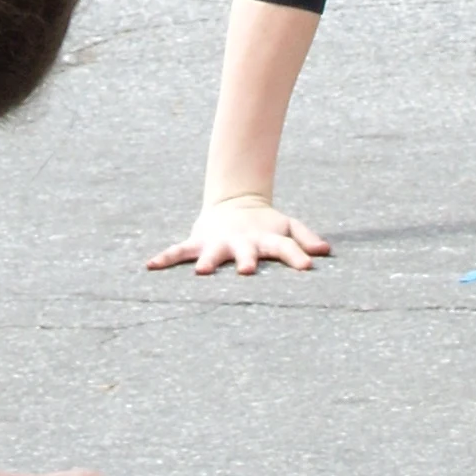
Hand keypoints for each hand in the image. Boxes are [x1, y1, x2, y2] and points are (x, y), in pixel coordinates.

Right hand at [147, 194, 331, 277]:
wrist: (235, 203)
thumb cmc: (266, 224)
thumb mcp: (287, 226)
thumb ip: (304, 238)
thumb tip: (325, 251)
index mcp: (267, 239)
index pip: (285, 247)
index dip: (297, 256)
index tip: (307, 267)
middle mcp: (243, 242)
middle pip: (247, 252)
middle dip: (247, 261)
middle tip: (248, 271)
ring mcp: (219, 241)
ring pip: (212, 253)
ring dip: (208, 261)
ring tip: (200, 272)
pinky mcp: (199, 241)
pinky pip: (180, 250)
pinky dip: (166, 257)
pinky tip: (150, 266)